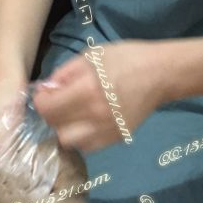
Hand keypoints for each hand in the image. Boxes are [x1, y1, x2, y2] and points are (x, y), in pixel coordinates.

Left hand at [33, 40, 166, 151]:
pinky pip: (88, 147)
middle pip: (56, 128)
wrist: (160, 74)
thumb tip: (47, 89)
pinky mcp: (117, 139)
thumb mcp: (91, 56)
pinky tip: (89, 122)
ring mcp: (108, 131)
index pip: (47, 109)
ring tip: (75, 114)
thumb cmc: (126, 59)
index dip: (41, 101)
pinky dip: (82, 137)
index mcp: (87, 91)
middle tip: (60, 102)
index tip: (47, 93)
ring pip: (70, 142)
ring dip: (67, 129)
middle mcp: (96, 115)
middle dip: (53, 115)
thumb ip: (64, 74)